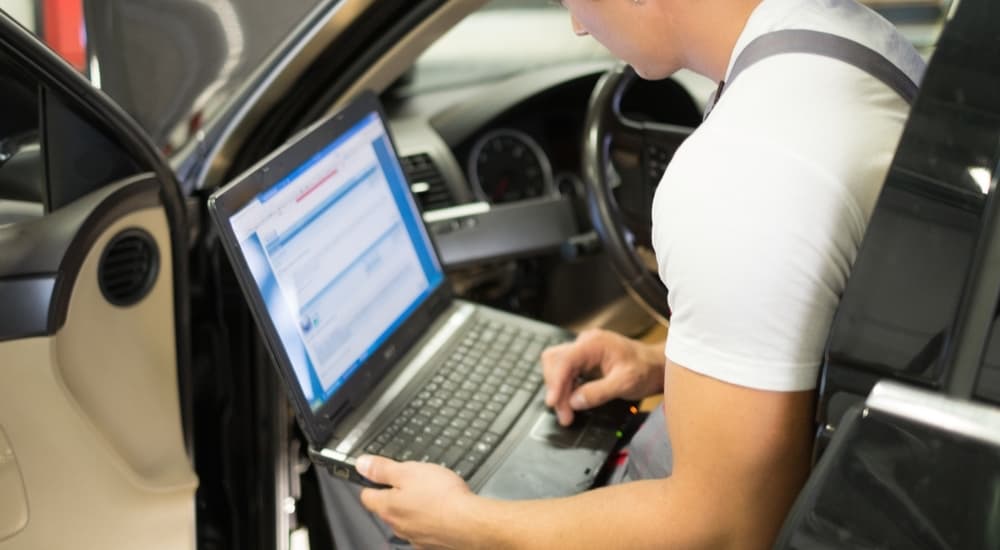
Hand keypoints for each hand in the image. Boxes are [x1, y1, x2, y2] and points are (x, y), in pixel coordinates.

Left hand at [357, 455, 476, 548]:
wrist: (470, 523)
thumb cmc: (442, 497)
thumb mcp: (409, 471)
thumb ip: (382, 469)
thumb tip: (362, 464)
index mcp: (388, 507)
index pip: (366, 495)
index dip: (371, 483)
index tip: (379, 475)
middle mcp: (398, 526)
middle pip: (388, 508)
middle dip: (396, 494)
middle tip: (413, 480)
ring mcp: (415, 537)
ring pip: (407, 519)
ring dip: (415, 508)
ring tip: (432, 494)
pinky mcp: (432, 543)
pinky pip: (425, 529)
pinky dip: (430, 520)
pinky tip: (442, 510)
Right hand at [542, 328, 664, 425]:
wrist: (657, 366)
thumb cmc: (646, 370)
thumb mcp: (625, 383)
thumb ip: (598, 392)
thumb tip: (574, 402)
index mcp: (594, 344)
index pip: (564, 360)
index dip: (555, 382)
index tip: (553, 402)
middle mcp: (585, 343)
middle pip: (555, 362)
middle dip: (555, 389)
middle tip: (564, 414)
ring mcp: (584, 350)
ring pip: (557, 367)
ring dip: (559, 391)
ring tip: (568, 413)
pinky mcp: (584, 359)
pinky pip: (566, 372)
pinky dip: (565, 388)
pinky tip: (572, 402)